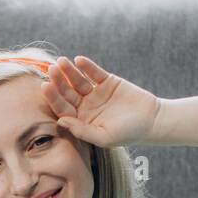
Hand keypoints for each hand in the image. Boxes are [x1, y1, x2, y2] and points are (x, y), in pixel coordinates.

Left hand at [42, 55, 161, 147]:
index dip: (54, 98)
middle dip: (59, 82)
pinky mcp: (106, 81)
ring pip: (78, 80)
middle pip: (68, 93)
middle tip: (51, 70)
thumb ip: (82, 130)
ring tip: (61, 62)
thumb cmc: (128, 133)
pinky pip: (94, 72)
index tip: (45, 86)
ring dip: (69, 71)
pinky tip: (79, 60)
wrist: (152, 119)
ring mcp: (95, 93)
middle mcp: (84, 107)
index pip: (63, 108)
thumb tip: (60, 121)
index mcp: (80, 121)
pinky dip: (87, 66)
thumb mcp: (104, 136)